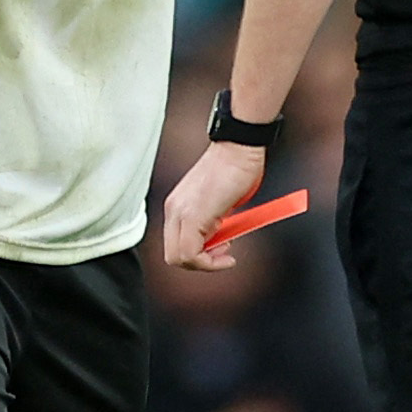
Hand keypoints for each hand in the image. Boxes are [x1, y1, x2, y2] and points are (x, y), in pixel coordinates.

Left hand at [162, 141, 267, 270]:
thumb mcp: (220, 202)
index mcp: (177, 206)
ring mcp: (180, 213)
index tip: (219, 249)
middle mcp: (173, 210)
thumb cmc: (235, 169)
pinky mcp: (193, 217)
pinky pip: (191, 254)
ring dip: (205, 262)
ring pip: (179, 258)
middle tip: (223, 253)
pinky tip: (227, 250)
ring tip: (226, 249)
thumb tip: (219, 240)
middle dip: (200, 263)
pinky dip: (209, 262)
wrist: (238, 148)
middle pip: (173, 256)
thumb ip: (213, 222)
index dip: (197, 255)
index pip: (175, 244)